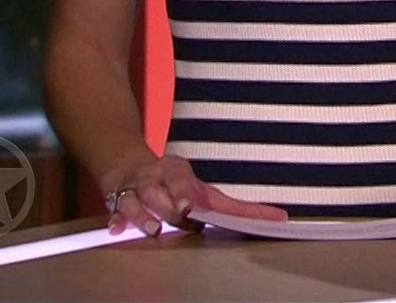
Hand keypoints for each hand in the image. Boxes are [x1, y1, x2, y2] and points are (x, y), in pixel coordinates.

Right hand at [104, 154, 288, 236]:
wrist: (130, 166)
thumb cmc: (177, 185)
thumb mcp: (207, 192)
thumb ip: (239, 209)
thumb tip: (280, 218)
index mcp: (178, 171)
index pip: (182, 179)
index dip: (184, 192)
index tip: (189, 206)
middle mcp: (155, 177)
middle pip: (158, 190)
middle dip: (167, 204)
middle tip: (177, 216)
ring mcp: (135, 189)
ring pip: (135, 200)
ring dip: (143, 215)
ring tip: (152, 228)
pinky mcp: (118, 201)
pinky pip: (115, 211)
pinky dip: (116, 221)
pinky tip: (118, 230)